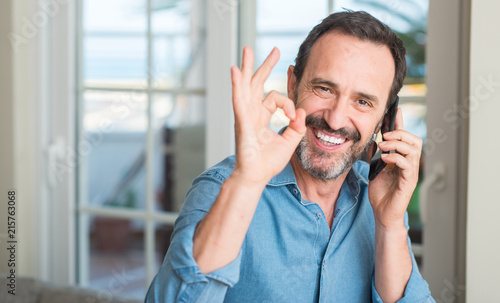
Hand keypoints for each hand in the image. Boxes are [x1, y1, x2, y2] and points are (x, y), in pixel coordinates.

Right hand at [231, 47, 305, 184]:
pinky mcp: (242, 122)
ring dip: (247, 67)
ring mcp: (245, 116)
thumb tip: (301, 111)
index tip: (294, 115)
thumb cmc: (267, 162)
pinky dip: (237, 85)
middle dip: (264, 66)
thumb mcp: (289, 142)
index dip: (288, 103)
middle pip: (257, 83)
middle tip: (273, 50)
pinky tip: (236, 71)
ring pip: (246, 86)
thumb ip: (296, 126)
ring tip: (247, 50)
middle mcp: (251, 113)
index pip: (275, 98)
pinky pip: (239, 100)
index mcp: (260, 116)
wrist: (256, 177)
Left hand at [368, 109, 422, 228]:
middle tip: (384, 136)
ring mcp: (411, 172)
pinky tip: (384, 159)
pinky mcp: (409, 182)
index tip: (394, 110)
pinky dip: (396, 158)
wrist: (382, 213)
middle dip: (400, 133)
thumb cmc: (380, 193)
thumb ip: (374, 154)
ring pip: (414, 150)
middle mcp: (409, 163)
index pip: (403, 137)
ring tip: (383, 145)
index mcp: (401, 158)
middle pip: (414, 140)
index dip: (399, 123)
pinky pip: (408, 165)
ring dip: (398, 144)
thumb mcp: (373, 169)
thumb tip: (371, 139)